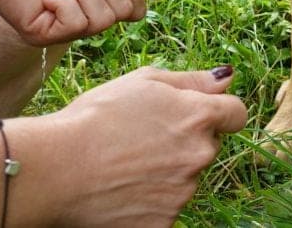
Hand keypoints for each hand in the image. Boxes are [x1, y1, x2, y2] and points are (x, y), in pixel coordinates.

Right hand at [8, 66, 247, 226]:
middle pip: (207, 146)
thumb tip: (227, 78)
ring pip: (186, 177)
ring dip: (168, 171)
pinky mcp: (164, 223)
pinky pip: (166, 208)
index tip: (198, 114)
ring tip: (126, 165)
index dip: (219, 111)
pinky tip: (122, 191)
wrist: (54, 170)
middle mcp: (199, 154)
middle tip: (144, 138)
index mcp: (199, 116)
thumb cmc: (96, 117)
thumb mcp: (143, 82)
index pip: (236, 113)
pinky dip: (150, 202)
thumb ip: (192, 80)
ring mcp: (183, 192)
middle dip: (186, 141)